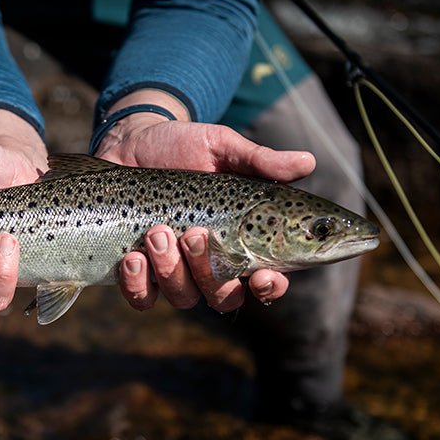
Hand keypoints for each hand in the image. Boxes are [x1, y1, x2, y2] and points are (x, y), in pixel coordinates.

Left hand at [94, 89, 315, 313]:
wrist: (131, 140)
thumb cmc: (184, 145)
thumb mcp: (222, 147)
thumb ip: (260, 161)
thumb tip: (308, 163)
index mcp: (243, 241)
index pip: (268, 281)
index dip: (270, 287)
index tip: (262, 275)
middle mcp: (210, 264)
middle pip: (224, 297)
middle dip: (210, 270)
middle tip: (195, 233)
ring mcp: (173, 271)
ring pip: (184, 298)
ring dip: (172, 269)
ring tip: (156, 231)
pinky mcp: (137, 272)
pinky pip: (142, 299)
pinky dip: (137, 282)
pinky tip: (132, 255)